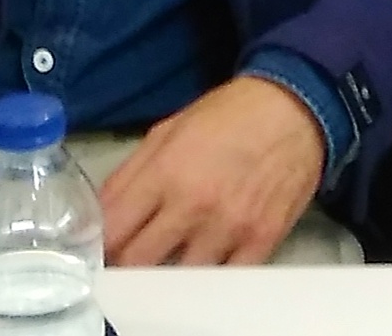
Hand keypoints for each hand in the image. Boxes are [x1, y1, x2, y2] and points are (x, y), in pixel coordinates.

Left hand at [99, 76, 325, 266]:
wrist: (295, 108)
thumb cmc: (228, 115)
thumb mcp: (168, 130)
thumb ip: (130, 174)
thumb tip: (99, 215)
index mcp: (165, 171)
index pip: (112, 231)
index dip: (97, 246)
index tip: (95, 252)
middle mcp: (193, 204)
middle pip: (138, 264)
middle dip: (125, 268)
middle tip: (127, 266)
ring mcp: (229, 227)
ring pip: (179, 282)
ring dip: (167, 277)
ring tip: (165, 267)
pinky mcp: (261, 241)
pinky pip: (223, 283)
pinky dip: (208, 283)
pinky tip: (202, 269)